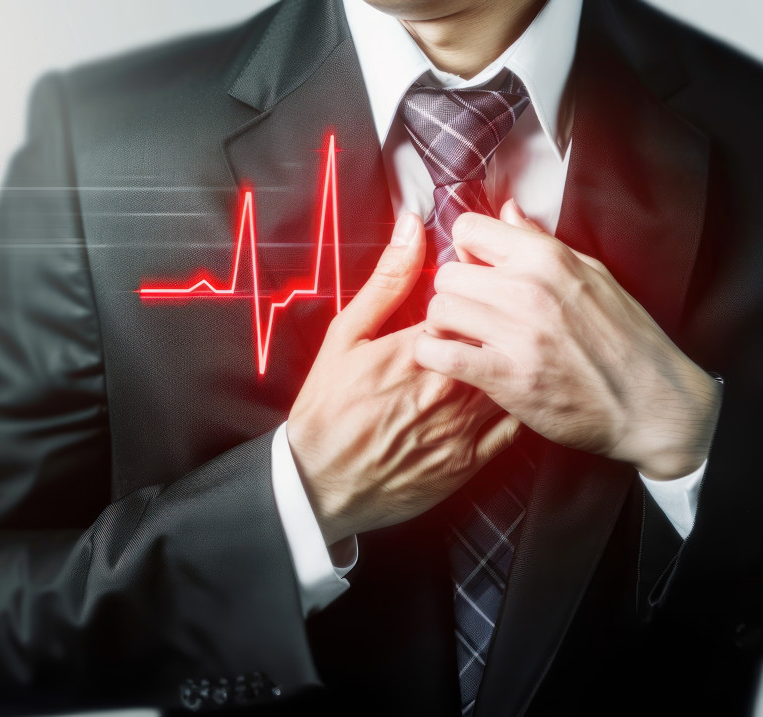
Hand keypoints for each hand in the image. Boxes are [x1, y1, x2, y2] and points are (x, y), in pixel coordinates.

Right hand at [287, 212, 522, 545]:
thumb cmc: (328, 408)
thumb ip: (386, 282)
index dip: (478, 290)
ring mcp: (463, 426)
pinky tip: (503, 391)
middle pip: (498, 338)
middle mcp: (448, 387)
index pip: (473, 302)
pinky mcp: (470, 460)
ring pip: (510, 378)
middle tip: (489, 317)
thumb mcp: (345, 336)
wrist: (320, 483)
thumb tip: (412, 229)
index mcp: (418, 349)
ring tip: (503, 349)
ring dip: (512, 360)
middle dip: (498, 322)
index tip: (473, 284)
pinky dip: (514, 403)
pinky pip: (513, 424)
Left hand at [414, 200, 721, 480]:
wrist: (654, 403)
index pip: (468, 229)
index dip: (465, 253)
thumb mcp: (592, 274)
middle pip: (447, 273)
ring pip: (438, 311)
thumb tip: (508, 211)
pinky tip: (451, 362)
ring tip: (462, 339)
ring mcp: (517, 332)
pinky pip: (439, 354)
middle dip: (452, 295)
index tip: (476, 274)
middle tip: (469, 315)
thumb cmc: (625, 340)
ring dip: (441, 328)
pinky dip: (434, 357)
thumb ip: (541, 243)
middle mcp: (529, 288)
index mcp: (547, 258)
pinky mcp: (506, 375)